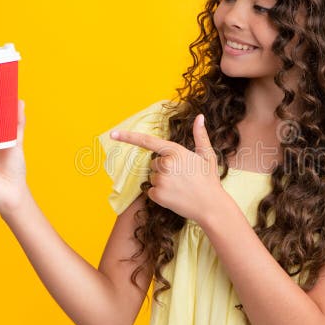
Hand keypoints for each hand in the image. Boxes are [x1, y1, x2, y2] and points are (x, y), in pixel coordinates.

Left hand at [110, 114, 225, 223]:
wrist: (211, 206)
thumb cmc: (209, 180)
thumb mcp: (207, 155)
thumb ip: (200, 135)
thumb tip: (199, 117)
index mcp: (176, 151)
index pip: (148, 141)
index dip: (128, 137)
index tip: (113, 134)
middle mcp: (166, 163)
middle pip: (154, 164)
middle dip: (164, 169)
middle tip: (182, 177)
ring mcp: (161, 180)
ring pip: (153, 177)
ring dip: (163, 182)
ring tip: (180, 187)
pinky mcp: (157, 195)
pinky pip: (151, 191)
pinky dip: (160, 194)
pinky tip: (175, 196)